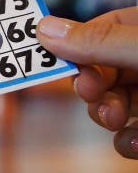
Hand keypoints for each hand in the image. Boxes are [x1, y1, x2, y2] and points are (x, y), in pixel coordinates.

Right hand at [37, 7, 137, 158]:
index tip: (66, 66)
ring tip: (118, 122)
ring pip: (112, 106)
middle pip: (101, 72)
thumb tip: (43, 29)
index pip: (101, 30)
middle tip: (93, 95)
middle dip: (92, 88)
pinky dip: (129, 143)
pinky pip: (130, 137)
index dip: (77, 49)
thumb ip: (101, 42)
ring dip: (107, 118)